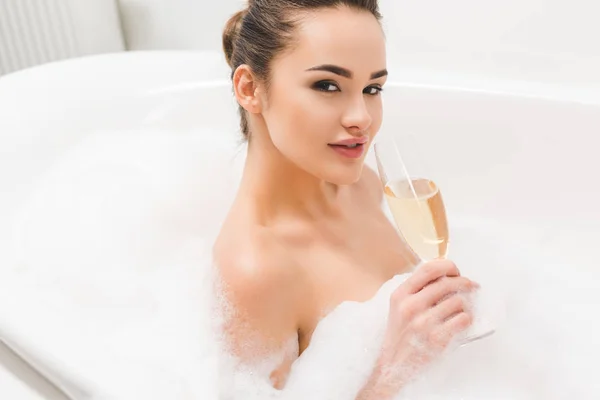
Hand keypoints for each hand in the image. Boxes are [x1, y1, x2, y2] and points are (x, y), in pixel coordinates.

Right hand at [359, 259, 478, 397]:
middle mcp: (411, 306)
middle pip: (447, 283)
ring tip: (463, 309)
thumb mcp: (399, 307)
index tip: (455, 271)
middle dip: (464, 282)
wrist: (392, 365)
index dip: (447, 266)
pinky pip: (463, 319)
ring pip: (458, 301)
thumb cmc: (400, 335)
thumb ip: (416, 290)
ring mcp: (424, 323)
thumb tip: (445, 275)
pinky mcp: (437, 339)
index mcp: (401, 295)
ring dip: (465, 304)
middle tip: (471, 286)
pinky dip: (467, 319)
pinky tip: (461, 322)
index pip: (428, 269)